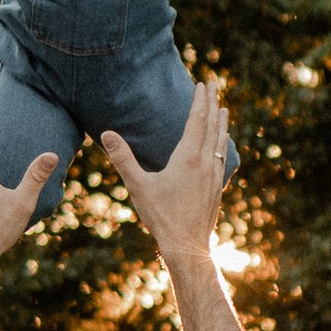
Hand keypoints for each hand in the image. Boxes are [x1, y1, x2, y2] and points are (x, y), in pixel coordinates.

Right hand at [102, 77, 229, 268]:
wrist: (187, 246)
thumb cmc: (162, 217)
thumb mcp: (138, 187)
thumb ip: (123, 158)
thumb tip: (106, 133)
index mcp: (188, 158)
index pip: (197, 120)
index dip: (200, 100)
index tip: (204, 83)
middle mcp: (206, 163)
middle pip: (212, 126)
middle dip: (213, 103)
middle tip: (215, 85)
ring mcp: (214, 176)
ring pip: (221, 142)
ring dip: (221, 123)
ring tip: (223, 109)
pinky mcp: (217, 188)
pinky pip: (223, 159)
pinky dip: (223, 145)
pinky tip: (222, 147)